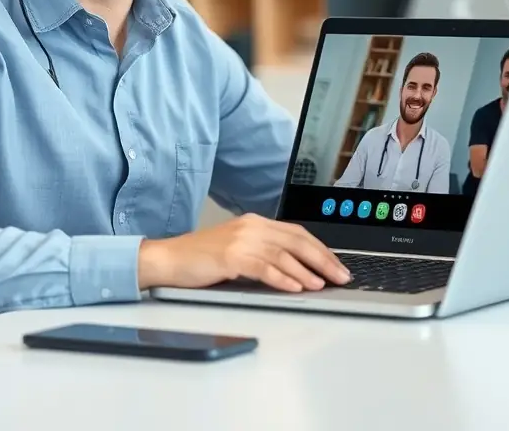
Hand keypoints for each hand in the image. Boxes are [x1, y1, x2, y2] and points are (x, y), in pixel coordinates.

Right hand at [138, 214, 351, 292]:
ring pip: (283, 254)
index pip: (297, 233)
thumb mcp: (237, 249)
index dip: (320, 249)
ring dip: (306, 271)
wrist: (168, 258)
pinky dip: (282, 278)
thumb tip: (298, 269)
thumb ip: (264, 253)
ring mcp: (240, 240)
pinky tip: (294, 287)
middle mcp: (251, 226)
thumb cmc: (201, 258)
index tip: (337, 264)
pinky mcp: (230, 256)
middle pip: (296, 241)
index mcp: (255, 222)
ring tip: (321, 285)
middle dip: (322, 259)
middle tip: (340, 276)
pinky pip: (263, 267)